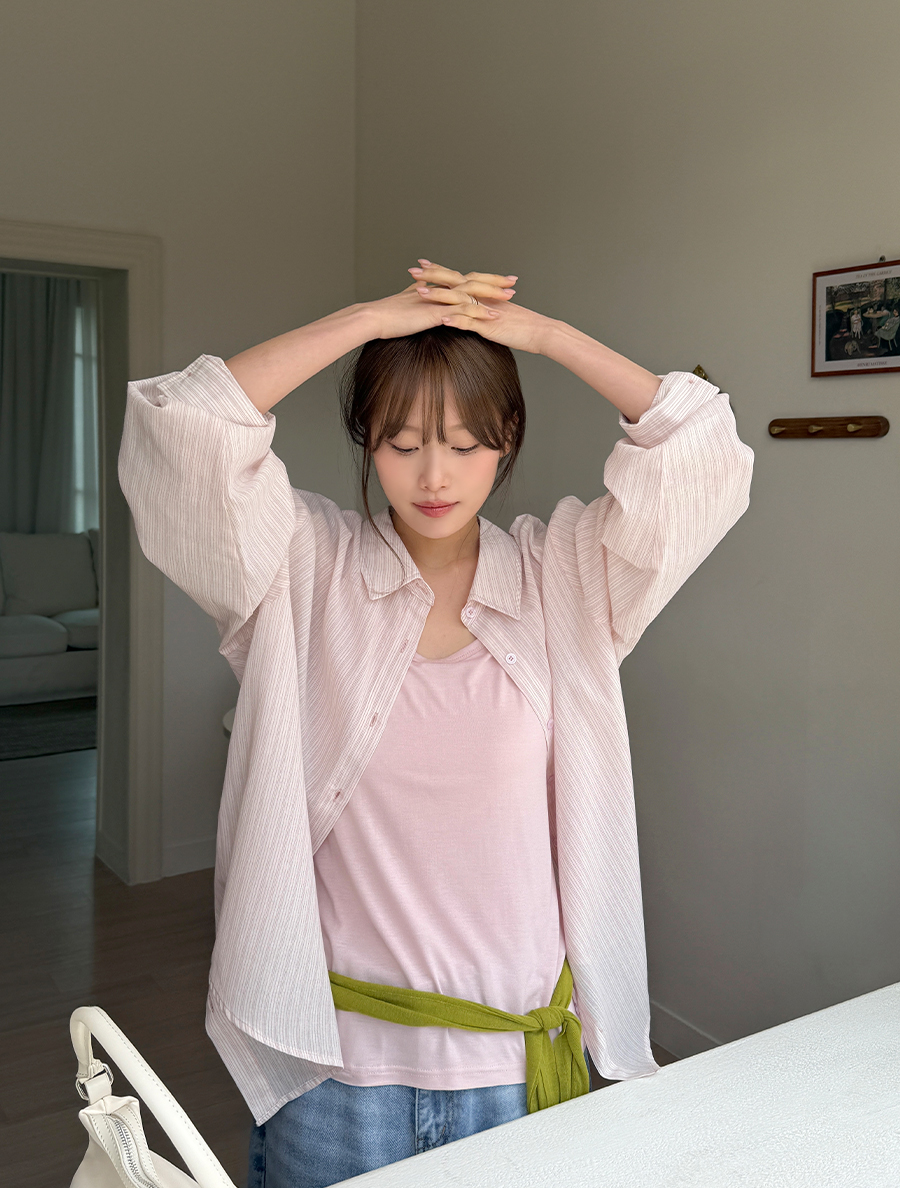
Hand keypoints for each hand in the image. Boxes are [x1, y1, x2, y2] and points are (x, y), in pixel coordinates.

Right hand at [365, 259, 519, 340]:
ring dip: (492, 295)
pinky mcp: (436, 312)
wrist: (374, 318)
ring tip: (510, 297)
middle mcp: (440, 290)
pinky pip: (463, 311)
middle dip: (493, 281)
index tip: (497, 280)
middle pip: (472, 281)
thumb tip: (424, 299)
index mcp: (435, 288)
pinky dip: (480, 313)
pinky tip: (494, 316)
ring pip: (471, 293)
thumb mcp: (408, 306)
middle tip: (512, 280)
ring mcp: (439, 300)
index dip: (480, 279)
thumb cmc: (388, 316)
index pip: (463, 279)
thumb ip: (419, 300)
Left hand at [410, 259, 549, 354]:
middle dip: (432, 276)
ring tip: (420, 293)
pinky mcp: (490, 326)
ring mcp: (486, 311)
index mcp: (484, 294)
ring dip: (439, 296)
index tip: (423, 266)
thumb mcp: (497, 317)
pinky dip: (456, 319)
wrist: (542, 331)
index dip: (440, 271)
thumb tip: (470, 312)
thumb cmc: (522, 327)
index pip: (458, 278)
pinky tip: (441, 318)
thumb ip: (483, 312)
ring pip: (459, 300)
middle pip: (454, 282)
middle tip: (412, 270)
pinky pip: (471, 322)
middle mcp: (483, 298)